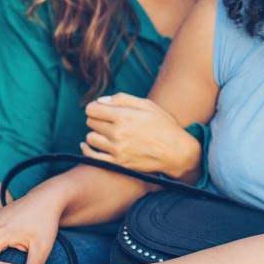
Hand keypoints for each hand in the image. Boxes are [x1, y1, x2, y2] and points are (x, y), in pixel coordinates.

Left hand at [82, 93, 199, 177]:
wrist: (176, 151)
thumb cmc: (163, 125)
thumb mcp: (147, 105)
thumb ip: (122, 99)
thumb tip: (100, 101)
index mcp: (124, 116)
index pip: (92, 109)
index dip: (95, 107)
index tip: (102, 109)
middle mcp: (117, 133)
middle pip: (90, 122)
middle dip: (97, 119)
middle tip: (109, 121)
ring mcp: (117, 150)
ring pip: (90, 138)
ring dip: (96, 134)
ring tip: (108, 133)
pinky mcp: (117, 164)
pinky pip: (92, 156)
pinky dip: (88, 149)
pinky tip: (89, 145)